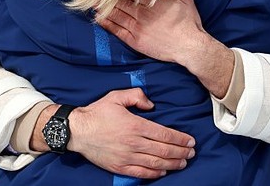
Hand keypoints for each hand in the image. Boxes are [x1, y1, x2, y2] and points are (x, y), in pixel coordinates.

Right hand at [35, 88, 194, 179]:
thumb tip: (152, 104)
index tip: (190, 140)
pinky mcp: (119, 166)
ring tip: (183, 162)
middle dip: (181, 152)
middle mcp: (133, 142)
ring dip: (172, 163)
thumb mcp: (117, 96)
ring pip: (155, 163)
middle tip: (192, 152)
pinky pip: (141, 172)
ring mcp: (126, 156)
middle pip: (163, 150)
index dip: (180, 139)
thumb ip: (137, 96)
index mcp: (135, 125)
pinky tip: (164, 171)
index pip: (164, 134)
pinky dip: (154, 173)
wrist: (78, 131)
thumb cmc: (97, 112)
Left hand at [100, 0, 234, 98]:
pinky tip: (98, 18)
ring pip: (116, 14)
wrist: (190, 47)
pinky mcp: (135, 41)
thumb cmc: (189, 22)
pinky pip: (117, 31)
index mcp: (152, 2)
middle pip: (119, 1)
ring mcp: (137, 28)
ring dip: (102, 6)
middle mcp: (142, 14)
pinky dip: (107, 24)